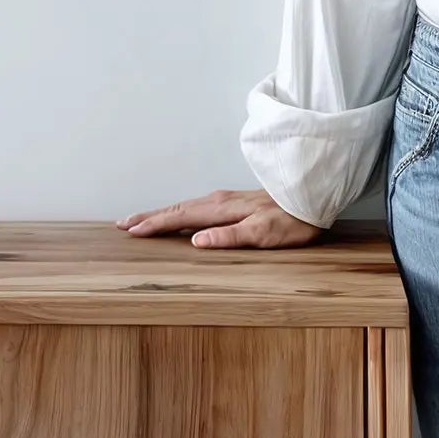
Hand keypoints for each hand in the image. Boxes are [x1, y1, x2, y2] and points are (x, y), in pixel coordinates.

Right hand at [115, 187, 325, 247]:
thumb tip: (196, 241)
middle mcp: (219, 200)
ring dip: (162, 213)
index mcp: (221, 209)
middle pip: (177, 209)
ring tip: (143, 220)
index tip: (131, 230)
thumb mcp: (264, 234)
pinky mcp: (235, 202)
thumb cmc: (292, 220)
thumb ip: (230, 237)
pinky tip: (180, 216)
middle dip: (150, 216)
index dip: (155, 225)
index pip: (180, 217)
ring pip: (186, 206)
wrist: (313, 196)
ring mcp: (226, 199)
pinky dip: (180, 211)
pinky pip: (197, 206)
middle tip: (124, 224)